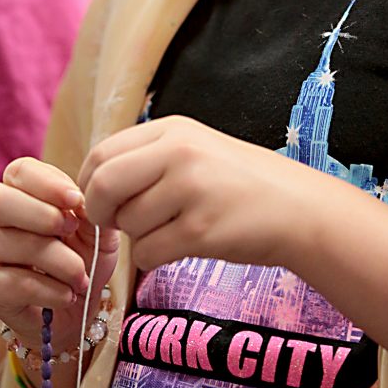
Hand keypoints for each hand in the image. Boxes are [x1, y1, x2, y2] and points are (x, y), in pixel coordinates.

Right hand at [0, 157, 118, 352]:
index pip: (20, 171)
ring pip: (16, 245)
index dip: (46, 182)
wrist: (79, 306)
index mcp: (23, 191)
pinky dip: (52, 290)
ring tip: (81, 276)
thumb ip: (91, 210)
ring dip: (60, 261)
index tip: (76, 199)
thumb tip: (80, 201)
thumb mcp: (98, 228)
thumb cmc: (86, 255)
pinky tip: (68, 295)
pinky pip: (18, 283)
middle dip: (42, 214)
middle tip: (72, 230)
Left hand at [78, 116, 307, 271]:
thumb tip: (92, 186)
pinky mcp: (201, 230)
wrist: (298, 208)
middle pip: (103, 185)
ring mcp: (191, 190)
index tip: (101, 202)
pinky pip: (147, 253)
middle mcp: (178, 152)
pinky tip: (181, 246)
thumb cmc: (239, 182)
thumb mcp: (194, 149)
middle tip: (116, 225)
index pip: (101, 153)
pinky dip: (154, 258)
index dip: (89, 185)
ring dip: (137, 237)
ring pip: (126, 224)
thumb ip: (146, 159)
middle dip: (100, 213)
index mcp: (171, 129)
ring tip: (171, 229)